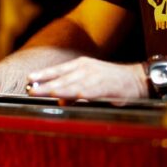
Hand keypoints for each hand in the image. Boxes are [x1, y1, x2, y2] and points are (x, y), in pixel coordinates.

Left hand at [27, 56, 147, 99]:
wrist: (136, 79)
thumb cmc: (111, 82)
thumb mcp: (89, 82)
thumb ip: (73, 91)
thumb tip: (60, 101)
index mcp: (80, 65)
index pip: (58, 70)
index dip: (43, 74)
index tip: (30, 79)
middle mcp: (86, 69)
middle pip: (62, 78)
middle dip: (45, 84)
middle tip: (31, 90)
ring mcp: (96, 76)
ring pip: (73, 84)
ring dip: (59, 89)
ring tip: (46, 92)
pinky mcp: (106, 86)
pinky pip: (91, 91)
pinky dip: (80, 94)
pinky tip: (71, 97)